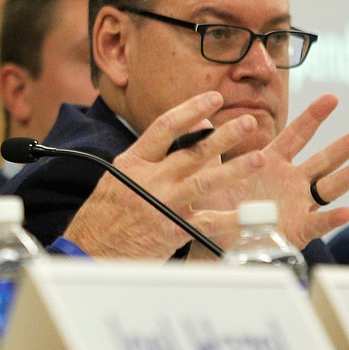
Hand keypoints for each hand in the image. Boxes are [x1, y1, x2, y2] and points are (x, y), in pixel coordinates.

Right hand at [65, 92, 266, 258]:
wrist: (89, 250)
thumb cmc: (102, 216)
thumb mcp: (118, 178)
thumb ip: (146, 160)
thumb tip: (176, 138)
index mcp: (133, 162)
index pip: (166, 126)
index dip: (192, 109)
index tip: (212, 99)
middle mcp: (150, 179)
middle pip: (193, 150)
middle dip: (225, 134)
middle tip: (248, 121)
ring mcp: (163, 203)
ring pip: (206, 180)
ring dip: (236, 168)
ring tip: (258, 157)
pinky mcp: (173, 229)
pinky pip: (209, 222)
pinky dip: (233, 219)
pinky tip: (252, 214)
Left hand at [195, 94, 348, 249]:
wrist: (210, 238)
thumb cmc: (213, 203)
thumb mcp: (209, 171)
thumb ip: (209, 145)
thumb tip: (202, 116)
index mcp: (271, 162)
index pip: (296, 135)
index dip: (313, 116)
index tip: (332, 98)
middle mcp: (289, 181)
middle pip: (325, 158)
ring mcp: (296, 204)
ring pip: (330, 187)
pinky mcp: (295, 229)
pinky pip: (316, 223)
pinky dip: (330, 218)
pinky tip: (347, 211)